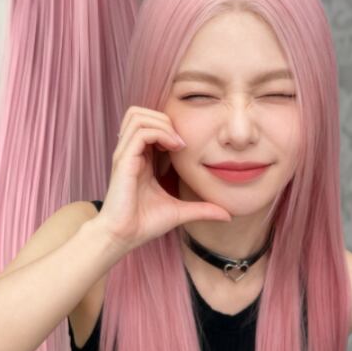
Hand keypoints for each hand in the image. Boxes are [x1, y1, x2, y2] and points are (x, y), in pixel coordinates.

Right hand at [96, 105, 231, 252]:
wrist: (123, 237)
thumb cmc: (144, 224)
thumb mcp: (179, 211)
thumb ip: (201, 208)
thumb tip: (228, 214)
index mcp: (139, 157)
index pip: (147, 123)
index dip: (166, 126)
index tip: (184, 145)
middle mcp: (129, 151)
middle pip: (139, 112)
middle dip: (164, 119)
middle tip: (181, 141)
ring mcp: (125, 154)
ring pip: (137, 116)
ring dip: (161, 123)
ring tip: (177, 143)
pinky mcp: (124, 161)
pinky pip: (141, 133)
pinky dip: (160, 134)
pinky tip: (174, 148)